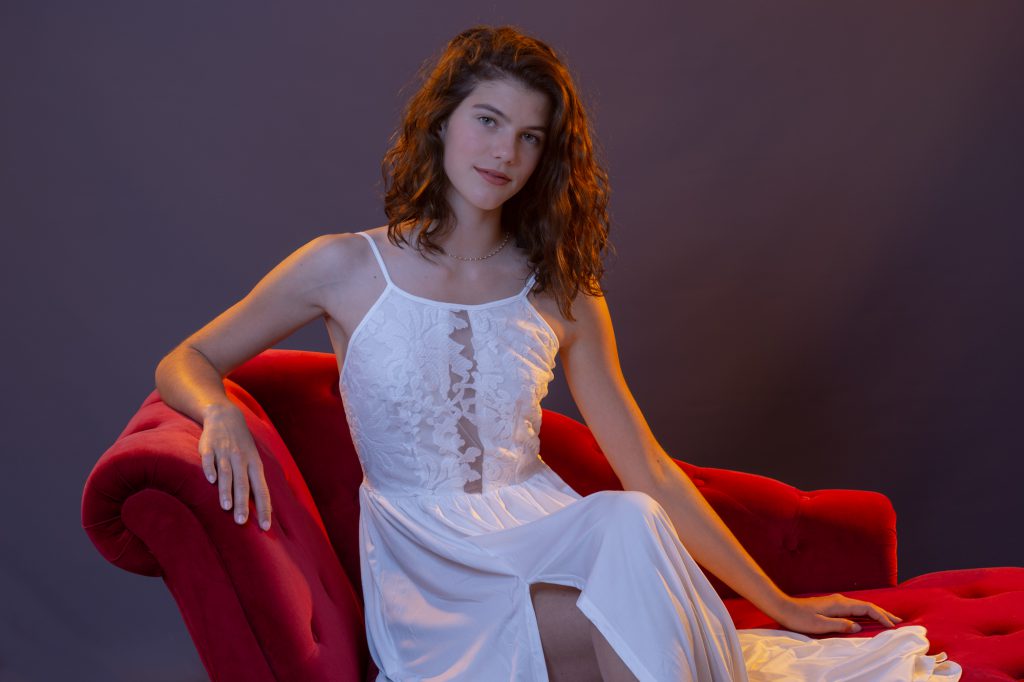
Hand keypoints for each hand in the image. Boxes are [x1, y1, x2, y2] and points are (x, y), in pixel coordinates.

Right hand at [197, 404, 272, 530]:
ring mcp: (225, 452)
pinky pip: (209, 459)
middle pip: (243, 483)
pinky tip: (210, 481)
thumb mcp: (253, 462)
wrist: (225, 416)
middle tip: (241, 521)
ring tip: (226, 507)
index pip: (262, 490)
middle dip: (243, 503)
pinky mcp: (209, 447)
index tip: (265, 527)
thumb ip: (256, 484)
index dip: (264, 508)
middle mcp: (241, 459)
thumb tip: (267, 510)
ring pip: (227, 473)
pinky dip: (210, 469)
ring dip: (226, 490)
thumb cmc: (242, 447)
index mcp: (255, 465)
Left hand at [768, 593, 902, 634]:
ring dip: (876, 613)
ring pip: (862, 607)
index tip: (892, 626)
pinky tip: (868, 619)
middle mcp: (840, 600)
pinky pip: (855, 609)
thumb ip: (839, 625)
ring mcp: (836, 602)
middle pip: (867, 606)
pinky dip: (866, 614)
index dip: (880, 617)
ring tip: (888, 620)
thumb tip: (857, 627)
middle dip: (883, 613)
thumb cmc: (799, 618)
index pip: (866, 608)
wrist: (784, 608)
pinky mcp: (833, 606)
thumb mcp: (818, 625)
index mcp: (839, 604)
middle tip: (899, 621)